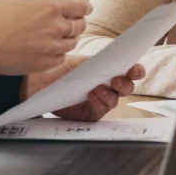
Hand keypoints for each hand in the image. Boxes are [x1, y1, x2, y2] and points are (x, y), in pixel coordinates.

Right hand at [0, 0, 91, 77]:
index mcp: (51, 6)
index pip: (82, 7)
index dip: (83, 8)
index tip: (81, 10)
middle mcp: (56, 26)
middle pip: (80, 25)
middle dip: (76, 23)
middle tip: (66, 23)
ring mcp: (52, 46)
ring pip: (72, 42)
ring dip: (67, 38)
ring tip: (53, 37)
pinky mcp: (46, 63)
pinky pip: (61, 58)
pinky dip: (58, 53)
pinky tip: (46, 49)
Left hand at [24, 54, 145, 121]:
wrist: (40, 81)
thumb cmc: (61, 69)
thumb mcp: (82, 62)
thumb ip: (101, 63)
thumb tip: (117, 61)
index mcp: (109, 71)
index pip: (129, 71)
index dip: (136, 71)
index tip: (135, 70)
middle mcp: (107, 86)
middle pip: (127, 87)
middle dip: (125, 84)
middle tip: (117, 80)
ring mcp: (100, 101)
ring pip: (115, 99)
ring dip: (110, 94)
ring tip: (98, 88)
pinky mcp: (90, 114)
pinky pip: (101, 110)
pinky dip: (99, 102)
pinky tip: (92, 96)